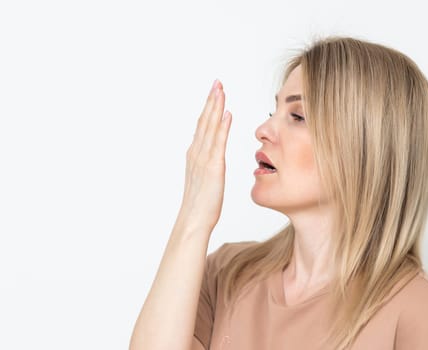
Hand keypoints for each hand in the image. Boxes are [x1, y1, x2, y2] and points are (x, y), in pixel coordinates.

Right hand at [177, 79, 231, 232]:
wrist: (194, 220)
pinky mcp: (213, 167)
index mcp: (195, 154)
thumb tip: (212, 155)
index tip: (215, 92)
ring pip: (209, 127)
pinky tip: (227, 114)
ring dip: (215, 107)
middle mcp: (197, 153)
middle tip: (217, 82)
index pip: (203, 126)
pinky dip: (222, 127)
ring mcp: (203, 159)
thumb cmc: (201, 204)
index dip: (209, 108)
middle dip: (211, 100)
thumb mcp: (204, 179)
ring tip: (220, 90)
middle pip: (204, 121)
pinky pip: (218, 143)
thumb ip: (207, 164)